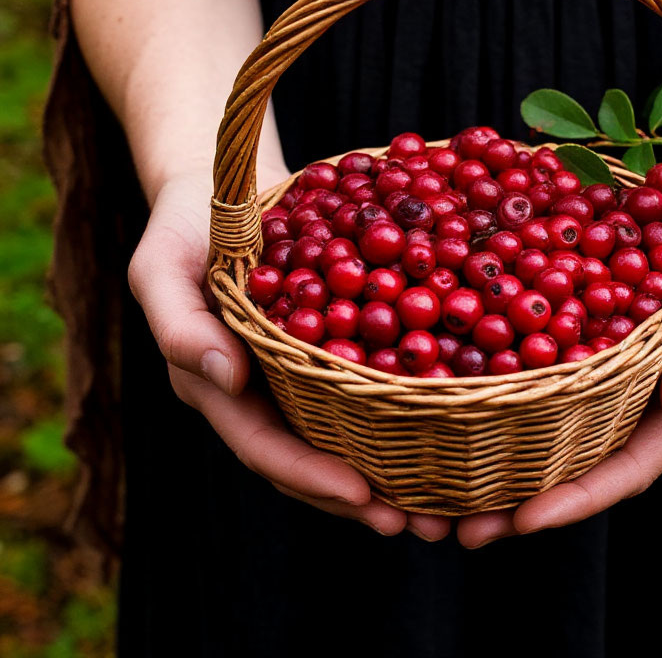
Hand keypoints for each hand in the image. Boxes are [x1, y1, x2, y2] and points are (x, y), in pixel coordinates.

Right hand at [127, 167, 450, 540]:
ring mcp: (298, 370)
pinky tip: (453, 418)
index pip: (264, 446)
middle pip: (314, 458)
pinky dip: (405, 407)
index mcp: (219, 385)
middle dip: (366, 498)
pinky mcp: (331, 341)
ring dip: (396, 468)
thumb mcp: (160, 268)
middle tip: (426, 524)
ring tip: (451, 502)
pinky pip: (368, 380)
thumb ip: (180, 326)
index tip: (363, 495)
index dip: (310, 475)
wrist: (219, 186)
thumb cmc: (181, 226)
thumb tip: (226, 378)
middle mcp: (263, 391)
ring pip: (348, 431)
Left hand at [456, 221, 661, 547]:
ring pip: (538, 422)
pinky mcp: (573, 334)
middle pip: (568, 462)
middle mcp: (629, 400)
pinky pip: (527, 364)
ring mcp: (597, 370)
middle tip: (447, 523)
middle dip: (511, 498)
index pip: (625, 469)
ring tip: (426, 483)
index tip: (520, 521)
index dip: (576, 499)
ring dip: (484, 453)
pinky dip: (485, 385)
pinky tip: (441, 387)